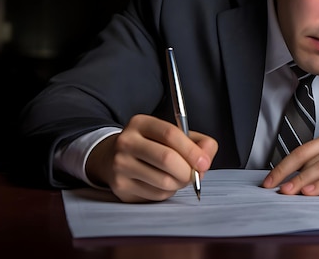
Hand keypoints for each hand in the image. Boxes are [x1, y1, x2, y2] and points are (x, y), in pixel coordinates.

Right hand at [86, 114, 217, 202]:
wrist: (112, 158)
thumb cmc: (152, 146)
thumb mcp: (172, 135)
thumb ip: (197, 142)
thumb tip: (206, 160)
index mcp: (141, 123)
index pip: (170, 134)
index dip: (192, 150)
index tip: (204, 163)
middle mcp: (126, 142)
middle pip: (167, 158)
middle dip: (188, 171)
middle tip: (194, 175)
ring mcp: (120, 165)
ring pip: (163, 181)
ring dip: (179, 183)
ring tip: (179, 178)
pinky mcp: (120, 187)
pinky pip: (156, 195)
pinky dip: (168, 192)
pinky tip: (163, 184)